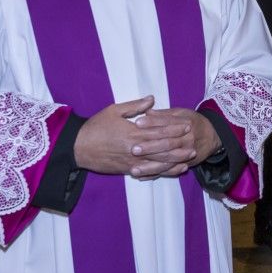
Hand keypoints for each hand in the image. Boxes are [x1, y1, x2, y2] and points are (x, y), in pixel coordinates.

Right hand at [73, 96, 197, 177]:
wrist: (78, 147)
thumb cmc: (96, 126)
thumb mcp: (114, 110)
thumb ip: (134, 106)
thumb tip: (152, 99)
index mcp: (133, 132)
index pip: (159, 130)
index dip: (174, 128)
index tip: (186, 125)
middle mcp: (135, 149)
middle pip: (162, 148)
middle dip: (179, 146)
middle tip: (193, 143)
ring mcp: (132, 162)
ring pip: (157, 163)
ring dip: (174, 161)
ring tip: (188, 159)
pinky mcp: (127, 170)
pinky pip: (148, 173)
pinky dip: (161, 172)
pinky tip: (171, 171)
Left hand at [127, 107, 222, 177]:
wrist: (212, 135)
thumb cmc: (192, 122)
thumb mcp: (182, 113)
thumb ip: (164, 114)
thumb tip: (147, 112)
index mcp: (185, 123)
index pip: (167, 123)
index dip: (153, 123)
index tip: (137, 123)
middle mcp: (187, 139)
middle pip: (167, 144)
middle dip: (150, 147)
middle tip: (134, 149)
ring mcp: (187, 154)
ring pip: (167, 161)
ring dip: (150, 166)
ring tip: (134, 169)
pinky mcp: (186, 164)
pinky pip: (169, 171)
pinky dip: (155, 174)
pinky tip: (142, 176)